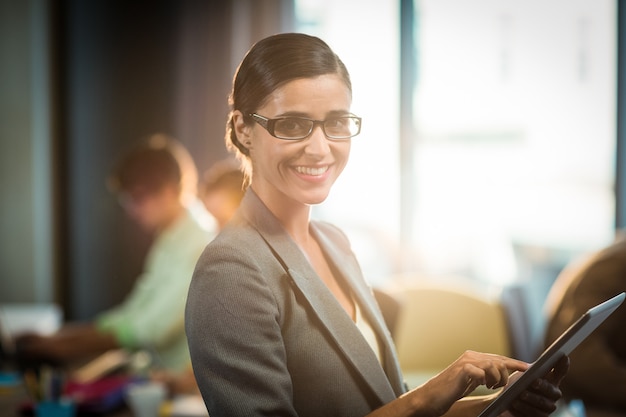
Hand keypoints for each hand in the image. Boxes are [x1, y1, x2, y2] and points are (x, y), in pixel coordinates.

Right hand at [412, 350, 529, 415]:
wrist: (431, 397)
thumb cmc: (451, 390)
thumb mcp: (471, 381)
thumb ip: (484, 375)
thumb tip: (503, 376)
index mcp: (473, 357)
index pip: (500, 358)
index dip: (515, 363)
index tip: (528, 369)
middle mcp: (470, 356)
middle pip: (500, 360)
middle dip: (507, 374)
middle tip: (501, 386)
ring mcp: (466, 362)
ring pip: (494, 364)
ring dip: (496, 379)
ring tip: (489, 386)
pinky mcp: (462, 370)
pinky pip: (482, 371)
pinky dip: (485, 379)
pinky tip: (481, 385)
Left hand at [502, 355, 568, 416]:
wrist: (506, 401)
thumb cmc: (517, 384)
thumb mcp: (522, 374)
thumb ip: (530, 369)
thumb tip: (533, 366)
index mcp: (551, 380)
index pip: (560, 371)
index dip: (563, 365)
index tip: (563, 355)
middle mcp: (553, 394)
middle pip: (551, 390)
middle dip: (542, 386)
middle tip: (533, 381)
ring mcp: (548, 408)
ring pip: (543, 404)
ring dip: (531, 398)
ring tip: (519, 395)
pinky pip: (534, 415)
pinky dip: (524, 408)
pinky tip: (514, 404)